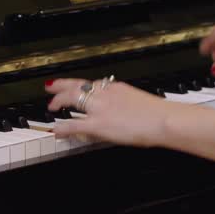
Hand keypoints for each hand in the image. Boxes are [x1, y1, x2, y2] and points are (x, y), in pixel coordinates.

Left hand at [44, 77, 171, 147]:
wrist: (164, 120)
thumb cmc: (158, 114)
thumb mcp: (139, 102)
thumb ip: (126, 104)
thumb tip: (121, 111)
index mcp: (116, 88)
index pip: (92, 83)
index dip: (78, 84)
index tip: (72, 85)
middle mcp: (106, 94)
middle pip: (77, 86)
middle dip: (61, 86)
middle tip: (51, 88)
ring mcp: (100, 108)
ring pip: (72, 99)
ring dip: (58, 102)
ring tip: (50, 107)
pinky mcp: (98, 124)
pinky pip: (73, 123)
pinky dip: (62, 126)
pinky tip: (57, 130)